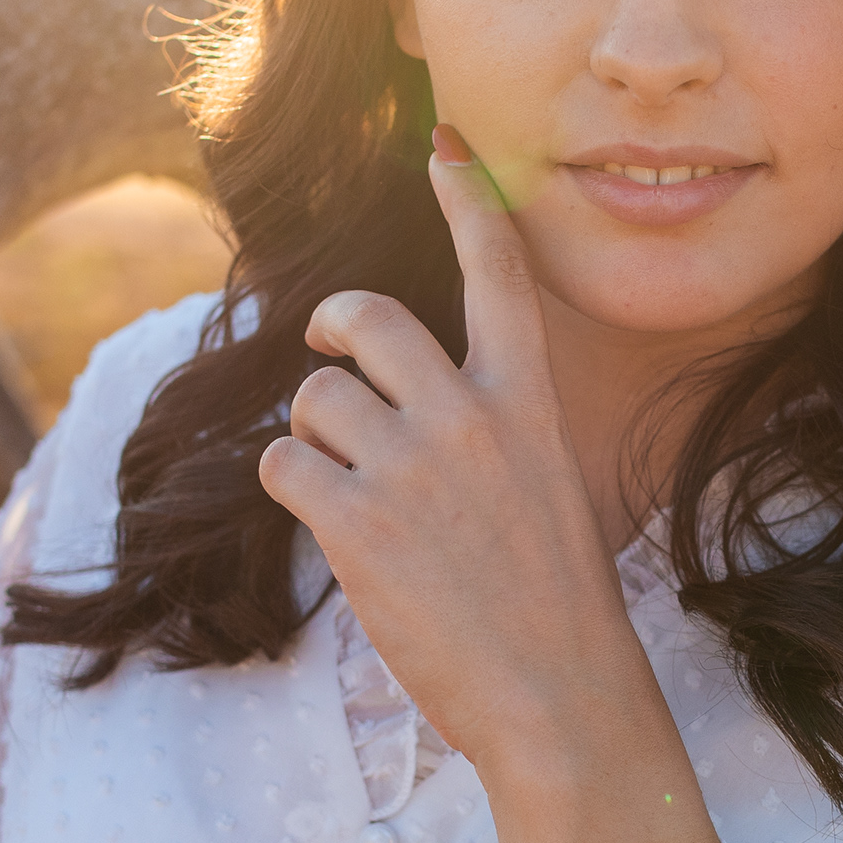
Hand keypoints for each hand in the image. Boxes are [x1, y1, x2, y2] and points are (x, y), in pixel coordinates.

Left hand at [254, 125, 644, 773]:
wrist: (559, 698)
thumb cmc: (555, 609)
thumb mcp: (547, 490)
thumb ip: (487, 434)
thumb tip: (400, 406)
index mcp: (530, 403)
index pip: (498, 274)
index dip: (464, 199)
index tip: (442, 144)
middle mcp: (471, 417)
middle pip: (369, 318)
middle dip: (332, 328)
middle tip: (327, 356)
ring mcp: (412, 468)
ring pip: (315, 398)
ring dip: (311, 433)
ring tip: (344, 484)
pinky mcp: (358, 522)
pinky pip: (283, 463)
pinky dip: (291, 487)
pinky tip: (329, 523)